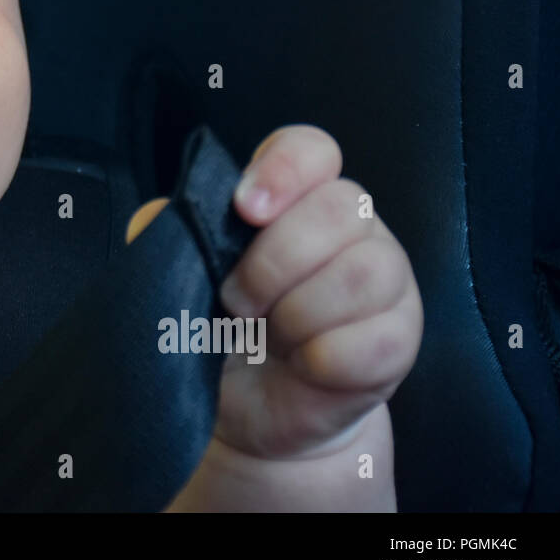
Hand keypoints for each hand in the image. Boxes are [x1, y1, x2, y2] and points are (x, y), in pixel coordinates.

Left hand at [127, 124, 422, 462]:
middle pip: (341, 206)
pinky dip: (322, 357)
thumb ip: (170, 235)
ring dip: (297, 313)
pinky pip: (374, 339)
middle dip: (274, 261)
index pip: (312, 150)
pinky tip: (301, 366)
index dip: (284, 169)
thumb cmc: (220, 330)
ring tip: (269, 337)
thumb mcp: (182, 277)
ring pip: (363, 272)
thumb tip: (160, 216)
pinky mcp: (399, 340)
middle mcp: (352, 229)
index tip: (245, 209)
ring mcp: (385, 282)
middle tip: (237, 302)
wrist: (245, 409)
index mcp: (298, 198)